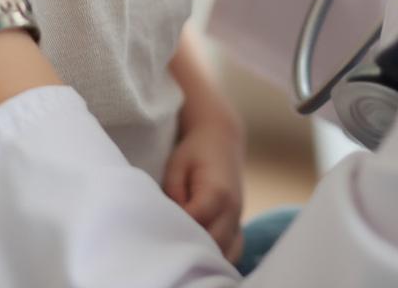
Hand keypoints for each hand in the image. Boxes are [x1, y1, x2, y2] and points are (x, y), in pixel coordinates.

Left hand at [163, 117, 245, 264]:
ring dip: (205, 256)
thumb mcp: (176, 167)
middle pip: (211, 244)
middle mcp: (232, 209)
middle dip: (190, 247)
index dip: (176, 230)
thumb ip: (173, 196)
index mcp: (217, 192)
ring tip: (184, 249)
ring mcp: (238, 219)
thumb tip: (171, 223)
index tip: (159, 229)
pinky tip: (202, 254)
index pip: (195, 224)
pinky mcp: (239, 224)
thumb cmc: (194, 152)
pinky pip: (233, 253)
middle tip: (168, 242)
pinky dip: (219, 259)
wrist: (221, 138)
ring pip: (225, 254)